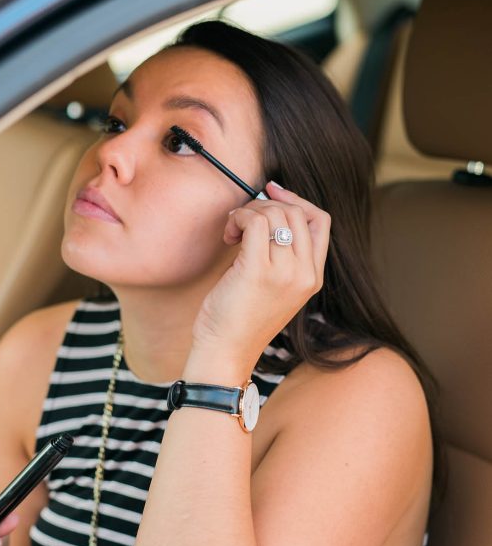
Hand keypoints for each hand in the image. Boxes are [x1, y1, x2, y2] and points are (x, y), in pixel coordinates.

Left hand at [189, 181, 330, 377]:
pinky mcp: (258, 271)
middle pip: (297, 212)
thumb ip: (281, 255)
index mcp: (313, 278)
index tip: (271, 193)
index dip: (297, 199)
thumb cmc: (240, 319)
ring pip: (276, 213)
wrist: (225, 352)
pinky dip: (239, 219)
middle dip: (266, 205)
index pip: (320, 221)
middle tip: (242, 222)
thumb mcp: (274, 286)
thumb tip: (269, 208)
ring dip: (249, 212)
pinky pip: (255, 223)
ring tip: (233, 232)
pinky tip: (229, 235)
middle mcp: (305, 274)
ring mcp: (285, 273)